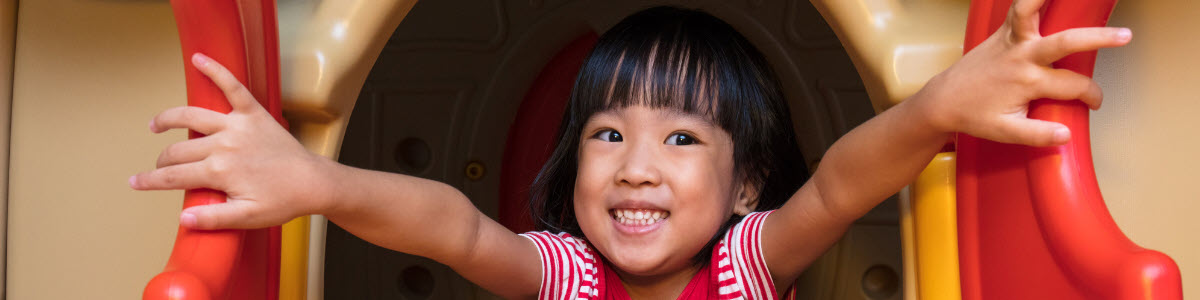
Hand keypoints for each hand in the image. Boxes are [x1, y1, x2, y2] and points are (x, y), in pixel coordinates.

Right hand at [131, 53, 335, 229]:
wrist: (313, 182)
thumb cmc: (282, 201)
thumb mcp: (247, 217)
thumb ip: (213, 218)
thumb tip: (182, 218)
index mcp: (219, 172)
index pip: (173, 177)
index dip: (149, 181)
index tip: (134, 183)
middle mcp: (224, 145)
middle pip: (178, 150)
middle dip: (162, 161)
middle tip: (160, 168)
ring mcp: (237, 126)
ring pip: (191, 117)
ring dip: (168, 119)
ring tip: (156, 126)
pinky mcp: (253, 112)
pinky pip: (232, 87)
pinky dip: (215, 70)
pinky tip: (199, 59)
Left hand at [917, 0, 1130, 145]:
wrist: (943, 101)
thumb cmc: (974, 115)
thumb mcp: (1007, 132)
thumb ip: (1039, 134)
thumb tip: (1067, 134)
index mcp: (1027, 83)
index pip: (1073, 86)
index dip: (1091, 95)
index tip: (1094, 103)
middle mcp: (1021, 57)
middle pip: (1066, 43)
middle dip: (1098, 39)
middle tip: (1125, 37)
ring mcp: (1011, 41)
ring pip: (1030, 11)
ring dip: (1048, 0)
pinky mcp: (1003, 32)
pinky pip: (1018, 9)